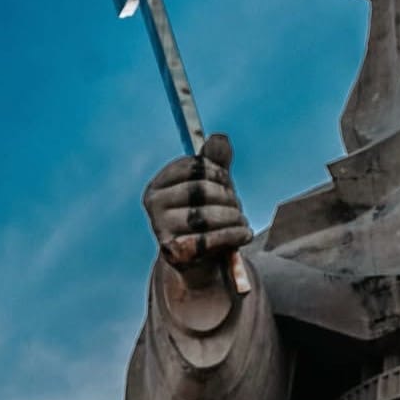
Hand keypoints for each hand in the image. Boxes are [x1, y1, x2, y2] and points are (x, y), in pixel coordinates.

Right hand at [144, 134, 251, 285]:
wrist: (198, 261)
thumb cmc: (206, 217)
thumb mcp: (212, 187)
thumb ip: (216, 162)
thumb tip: (219, 139)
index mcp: (158, 185)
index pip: (193, 166)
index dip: (217, 172)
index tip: (226, 182)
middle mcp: (153, 205)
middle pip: (201, 190)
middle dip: (228, 197)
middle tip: (237, 206)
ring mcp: (161, 229)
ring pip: (205, 216)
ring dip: (234, 217)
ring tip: (242, 221)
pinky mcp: (174, 252)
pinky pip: (209, 240)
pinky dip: (233, 235)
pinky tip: (245, 233)